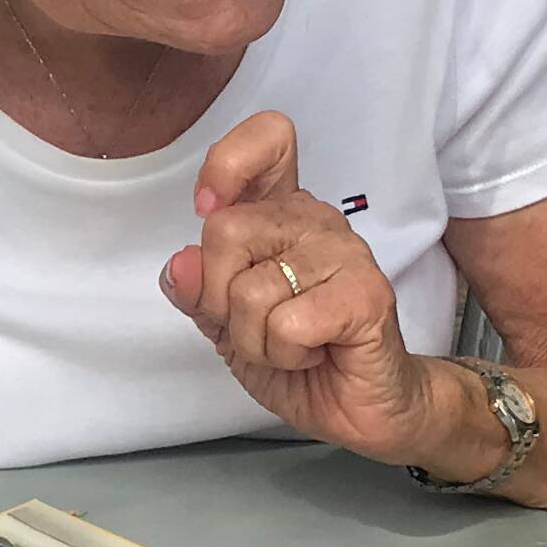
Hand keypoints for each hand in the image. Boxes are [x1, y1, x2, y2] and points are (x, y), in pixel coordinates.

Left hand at [159, 112, 439, 462]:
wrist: (357, 407)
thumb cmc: (297, 356)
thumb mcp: (226, 324)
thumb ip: (199, 289)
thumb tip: (180, 265)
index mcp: (282, 213)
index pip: (269, 139)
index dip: (226, 165)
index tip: (208, 206)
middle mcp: (315, 221)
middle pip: (225, 230)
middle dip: (222, 300)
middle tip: (260, 325)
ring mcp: (345, 253)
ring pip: (251, 290)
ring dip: (257, 340)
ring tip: (293, 344)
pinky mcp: (367, 293)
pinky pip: (287, 323)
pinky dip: (287, 354)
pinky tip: (316, 353)